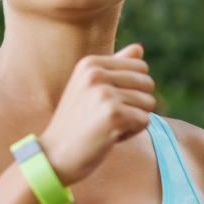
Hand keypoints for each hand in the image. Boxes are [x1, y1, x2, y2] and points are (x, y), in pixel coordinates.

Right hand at [37, 43, 154, 185]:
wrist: (54, 156)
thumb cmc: (76, 123)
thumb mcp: (90, 88)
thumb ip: (116, 67)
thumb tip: (140, 48)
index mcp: (90, 63)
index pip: (140, 66)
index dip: (132, 89)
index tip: (107, 102)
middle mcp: (96, 73)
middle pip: (147, 83)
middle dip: (136, 104)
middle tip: (108, 117)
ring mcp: (104, 93)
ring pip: (149, 103)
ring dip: (133, 120)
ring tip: (107, 127)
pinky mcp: (113, 115)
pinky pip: (145, 120)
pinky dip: (131, 133)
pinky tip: (109, 137)